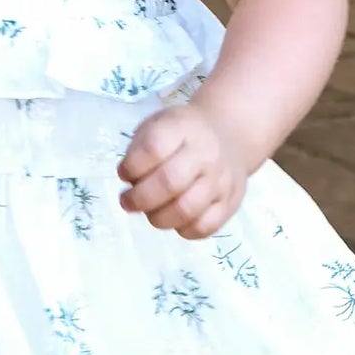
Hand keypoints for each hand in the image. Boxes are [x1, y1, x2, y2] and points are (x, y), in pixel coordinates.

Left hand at [117, 102, 248, 238]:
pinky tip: (175, 220)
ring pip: (186, 210)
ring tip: (151, 212)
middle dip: (140, 198)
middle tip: (128, 202)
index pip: (153, 148)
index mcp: (182, 129)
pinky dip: (183, 230)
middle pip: (170, 182)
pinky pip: (204, 227)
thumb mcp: (158, 124)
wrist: (231, 134)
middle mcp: (205, 154)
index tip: (124, 173)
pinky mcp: (230, 203)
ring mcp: (220, 181)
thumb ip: (140, 149)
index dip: (131, 166)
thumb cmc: (184, 133)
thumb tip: (130, 182)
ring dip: (158, 218)